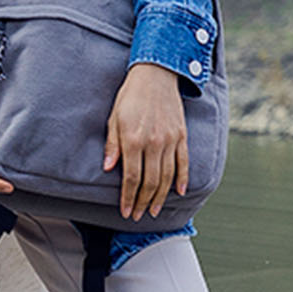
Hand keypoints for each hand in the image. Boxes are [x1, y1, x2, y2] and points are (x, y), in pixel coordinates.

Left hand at [104, 62, 188, 220]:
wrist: (156, 76)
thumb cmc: (130, 97)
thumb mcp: (114, 118)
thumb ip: (113, 145)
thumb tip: (109, 169)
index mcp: (133, 140)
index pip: (131, 177)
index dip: (128, 197)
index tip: (125, 210)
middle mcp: (154, 143)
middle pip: (150, 182)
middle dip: (142, 201)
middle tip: (137, 215)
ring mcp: (170, 141)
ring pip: (167, 177)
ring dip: (160, 196)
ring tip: (153, 210)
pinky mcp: (181, 136)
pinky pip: (184, 163)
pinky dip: (182, 179)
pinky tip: (178, 193)